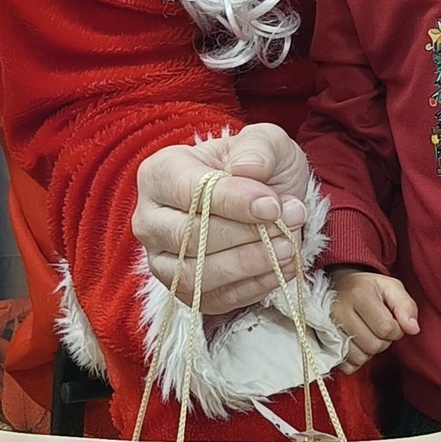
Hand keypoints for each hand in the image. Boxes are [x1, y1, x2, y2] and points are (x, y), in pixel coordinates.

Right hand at [133, 125, 312, 315]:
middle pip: (189, 237)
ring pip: (196, 275)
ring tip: (289, 247)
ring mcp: (162, 260)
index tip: (273, 206)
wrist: (265, 201)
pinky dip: (252, 287)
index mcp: (160, 173)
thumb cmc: (258, 167)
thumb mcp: (267, 142)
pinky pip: (213, 300)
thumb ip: (258, 148)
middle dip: (245, 234)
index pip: (190, 193)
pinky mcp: (185, 292)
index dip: (233, 202)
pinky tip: (282, 268)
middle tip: (289, 223)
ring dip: (249, 265)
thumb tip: (247, 169)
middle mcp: (150, 219)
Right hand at [330, 268, 419, 371]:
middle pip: (373, 345)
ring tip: (368, 334)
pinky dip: (356, 360)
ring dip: (370, 351)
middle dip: (384, 340)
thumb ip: (406, 306)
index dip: (396, 329)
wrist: (338, 285)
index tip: (392, 321)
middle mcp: (340, 311)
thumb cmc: (368, 287)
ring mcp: (328, 328)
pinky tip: (357, 345)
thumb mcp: (391, 287)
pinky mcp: (323, 342)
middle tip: (379, 327)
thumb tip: (413, 329)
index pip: (386, 328)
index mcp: (359, 294)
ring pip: (360, 357)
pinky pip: (346, 364)